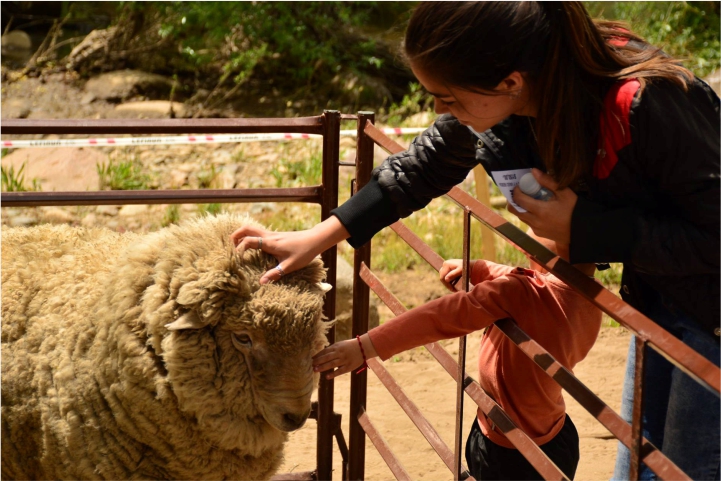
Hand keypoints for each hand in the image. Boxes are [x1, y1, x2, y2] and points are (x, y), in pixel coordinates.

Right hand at [230, 216, 349, 283]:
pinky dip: (250, 236)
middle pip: (247, 228)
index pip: (249, 241)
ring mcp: (272, 234)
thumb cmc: (303, 252)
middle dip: (235, 236)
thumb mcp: (290, 266)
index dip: (239, 248)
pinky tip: (252, 247)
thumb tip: (261, 283)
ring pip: (252, 228)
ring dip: (242, 235)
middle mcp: (269, 236)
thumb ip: (275, 274)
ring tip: (238, 247)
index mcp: (270, 243)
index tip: (236, 259)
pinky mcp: (275, 235)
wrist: (315, 239)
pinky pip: (258, 232)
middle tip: (230, 248)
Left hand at [312, 334, 376, 379]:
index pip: (325, 351)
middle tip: (311, 365)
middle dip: (318, 361)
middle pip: (327, 357)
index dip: (318, 355)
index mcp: (337, 347)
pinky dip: (333, 374)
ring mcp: (344, 360)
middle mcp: (340, 353)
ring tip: (315, 370)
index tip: (311, 359)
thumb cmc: (350, 346)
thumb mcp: (341, 344)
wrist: (363, 347)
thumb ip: (332, 349)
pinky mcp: (349, 366)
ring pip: (332, 364)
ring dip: (323, 367)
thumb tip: (321, 354)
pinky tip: (327, 376)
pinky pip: (340, 371)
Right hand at [439, 259, 474, 291]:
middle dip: (447, 284)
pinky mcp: (448, 268)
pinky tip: (454, 284)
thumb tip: (446, 279)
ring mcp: (446, 266)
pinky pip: (446, 276)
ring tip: (454, 288)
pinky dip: (450, 281)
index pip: (442, 277)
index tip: (453, 289)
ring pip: (444, 277)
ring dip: (448, 283)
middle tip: (453, 290)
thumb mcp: (460, 271)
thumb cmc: (467, 268)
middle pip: (442, 277)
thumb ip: (453, 274)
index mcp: (446, 264)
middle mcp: (445, 264)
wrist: (471, 265)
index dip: (446, 284)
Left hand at [508, 168, 576, 244]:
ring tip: (527, 199)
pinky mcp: (539, 234)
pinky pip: (528, 223)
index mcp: (540, 211)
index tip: (518, 185)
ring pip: (520, 217)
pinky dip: (528, 215)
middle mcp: (535, 221)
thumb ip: (548, 181)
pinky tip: (536, 209)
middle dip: (512, 200)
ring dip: (520, 208)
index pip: (519, 200)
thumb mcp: (564, 193)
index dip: (515, 191)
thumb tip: (533, 171)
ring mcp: (536, 229)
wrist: (583, 230)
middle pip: (514, 210)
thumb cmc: (575, 210)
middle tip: (518, 192)